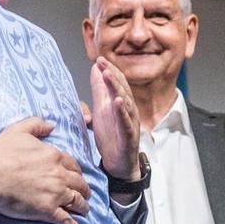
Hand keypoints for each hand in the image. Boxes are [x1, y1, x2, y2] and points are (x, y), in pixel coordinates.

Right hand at [0, 118, 88, 223]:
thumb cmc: (1, 154)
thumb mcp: (17, 130)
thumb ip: (36, 124)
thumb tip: (51, 125)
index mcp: (54, 157)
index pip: (73, 165)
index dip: (76, 171)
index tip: (77, 176)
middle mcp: (60, 175)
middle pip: (79, 184)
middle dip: (84, 190)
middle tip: (85, 194)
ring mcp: (55, 194)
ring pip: (77, 201)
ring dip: (83, 206)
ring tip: (84, 210)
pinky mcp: (48, 210)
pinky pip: (66, 219)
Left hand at [87, 57, 140, 180]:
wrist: (119, 164)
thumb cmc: (112, 136)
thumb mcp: (101, 110)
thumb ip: (99, 91)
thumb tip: (95, 70)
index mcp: (119, 103)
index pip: (116, 82)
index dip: (108, 70)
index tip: (98, 58)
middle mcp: (126, 110)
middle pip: (121, 88)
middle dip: (111, 73)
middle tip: (101, 61)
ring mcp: (129, 122)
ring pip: (124, 101)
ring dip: (116, 87)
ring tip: (107, 75)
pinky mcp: (128, 136)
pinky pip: (125, 122)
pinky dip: (121, 111)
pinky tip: (117, 102)